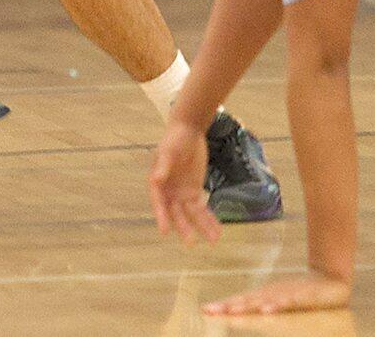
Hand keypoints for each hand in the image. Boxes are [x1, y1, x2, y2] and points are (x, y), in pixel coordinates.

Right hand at [149, 120, 220, 245]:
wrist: (189, 131)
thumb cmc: (174, 139)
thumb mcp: (168, 150)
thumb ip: (163, 165)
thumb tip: (157, 178)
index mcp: (157, 184)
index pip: (159, 203)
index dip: (161, 217)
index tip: (164, 231)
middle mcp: (169, 192)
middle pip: (176, 213)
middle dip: (184, 227)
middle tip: (191, 242)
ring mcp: (182, 193)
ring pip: (192, 214)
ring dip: (201, 226)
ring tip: (213, 240)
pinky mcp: (194, 191)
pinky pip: (201, 208)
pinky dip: (209, 218)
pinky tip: (217, 229)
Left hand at [203, 272, 352, 315]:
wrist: (330, 278)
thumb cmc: (300, 293)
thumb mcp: (279, 300)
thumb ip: (260, 305)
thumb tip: (235, 311)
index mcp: (265, 295)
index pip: (241, 301)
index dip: (223, 305)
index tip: (205, 310)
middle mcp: (272, 293)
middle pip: (247, 301)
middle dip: (229, 306)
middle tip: (211, 311)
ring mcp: (287, 294)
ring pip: (264, 300)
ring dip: (247, 306)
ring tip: (232, 311)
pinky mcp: (303, 297)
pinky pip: (289, 302)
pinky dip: (277, 305)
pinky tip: (268, 309)